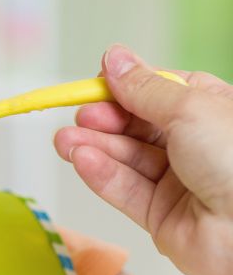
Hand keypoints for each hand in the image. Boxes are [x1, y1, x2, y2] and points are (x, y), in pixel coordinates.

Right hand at [54, 44, 232, 274]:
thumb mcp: (189, 107)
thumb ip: (142, 87)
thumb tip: (113, 58)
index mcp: (210, 110)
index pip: (157, 93)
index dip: (124, 88)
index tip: (95, 83)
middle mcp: (194, 145)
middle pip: (135, 127)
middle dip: (103, 121)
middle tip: (81, 117)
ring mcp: (178, 182)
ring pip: (125, 159)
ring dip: (93, 148)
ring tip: (64, 141)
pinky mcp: (161, 216)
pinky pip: (125, 191)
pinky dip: (101, 175)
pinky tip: (82, 161)